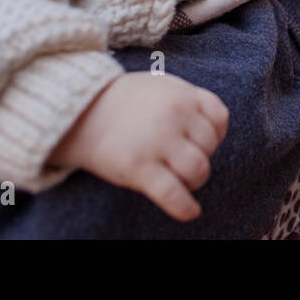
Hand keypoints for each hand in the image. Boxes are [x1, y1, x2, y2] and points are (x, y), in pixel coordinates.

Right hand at [47, 72, 228, 221]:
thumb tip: (216, 127)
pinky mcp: (139, 168)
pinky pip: (173, 194)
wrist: (79, 112)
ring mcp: (157, 142)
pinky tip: (191, 212)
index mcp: (182, 94)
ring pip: (198, 170)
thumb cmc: (125, 102)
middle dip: (201, 157)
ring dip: (195, 180)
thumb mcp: (161, 87)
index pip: (219, 119)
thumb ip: (189, 100)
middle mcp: (174, 116)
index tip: (200, 142)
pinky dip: (185, 207)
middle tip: (181, 160)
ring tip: (182, 181)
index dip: (215, 134)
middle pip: (209, 146)